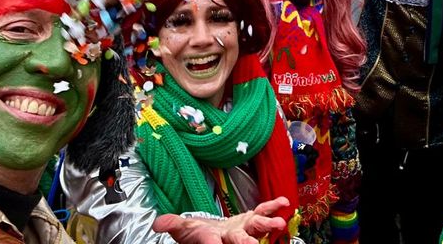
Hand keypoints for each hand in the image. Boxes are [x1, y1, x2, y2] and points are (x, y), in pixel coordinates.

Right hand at [151, 197, 290, 243]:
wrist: (211, 236)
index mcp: (212, 239)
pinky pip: (263, 211)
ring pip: (256, 228)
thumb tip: (158, 225)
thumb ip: (172, 225)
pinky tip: (284, 202)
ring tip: (279, 223)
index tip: (213, 243)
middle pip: (238, 240)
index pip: (210, 242)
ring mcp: (243, 229)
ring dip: (267, 224)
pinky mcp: (251, 220)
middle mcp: (230, 237)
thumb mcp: (182, 229)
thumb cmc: (197, 234)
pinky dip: (273, 207)